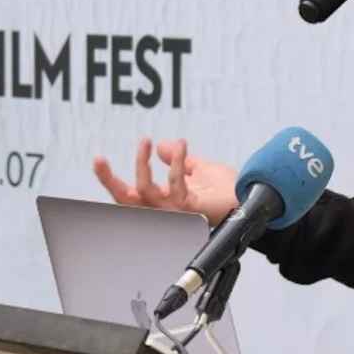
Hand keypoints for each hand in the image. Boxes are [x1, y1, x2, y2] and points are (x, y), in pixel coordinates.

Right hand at [93, 138, 237, 226]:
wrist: (254, 198)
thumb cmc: (231, 191)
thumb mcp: (200, 168)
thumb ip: (180, 160)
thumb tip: (163, 145)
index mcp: (164, 200)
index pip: (130, 194)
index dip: (111, 180)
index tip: (99, 160)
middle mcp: (166, 209)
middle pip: (126, 202)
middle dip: (109, 181)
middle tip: (98, 160)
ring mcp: (177, 211)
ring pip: (144, 193)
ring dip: (142, 165)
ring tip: (146, 142)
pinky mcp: (191, 209)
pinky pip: (175, 184)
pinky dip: (176, 163)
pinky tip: (181, 146)